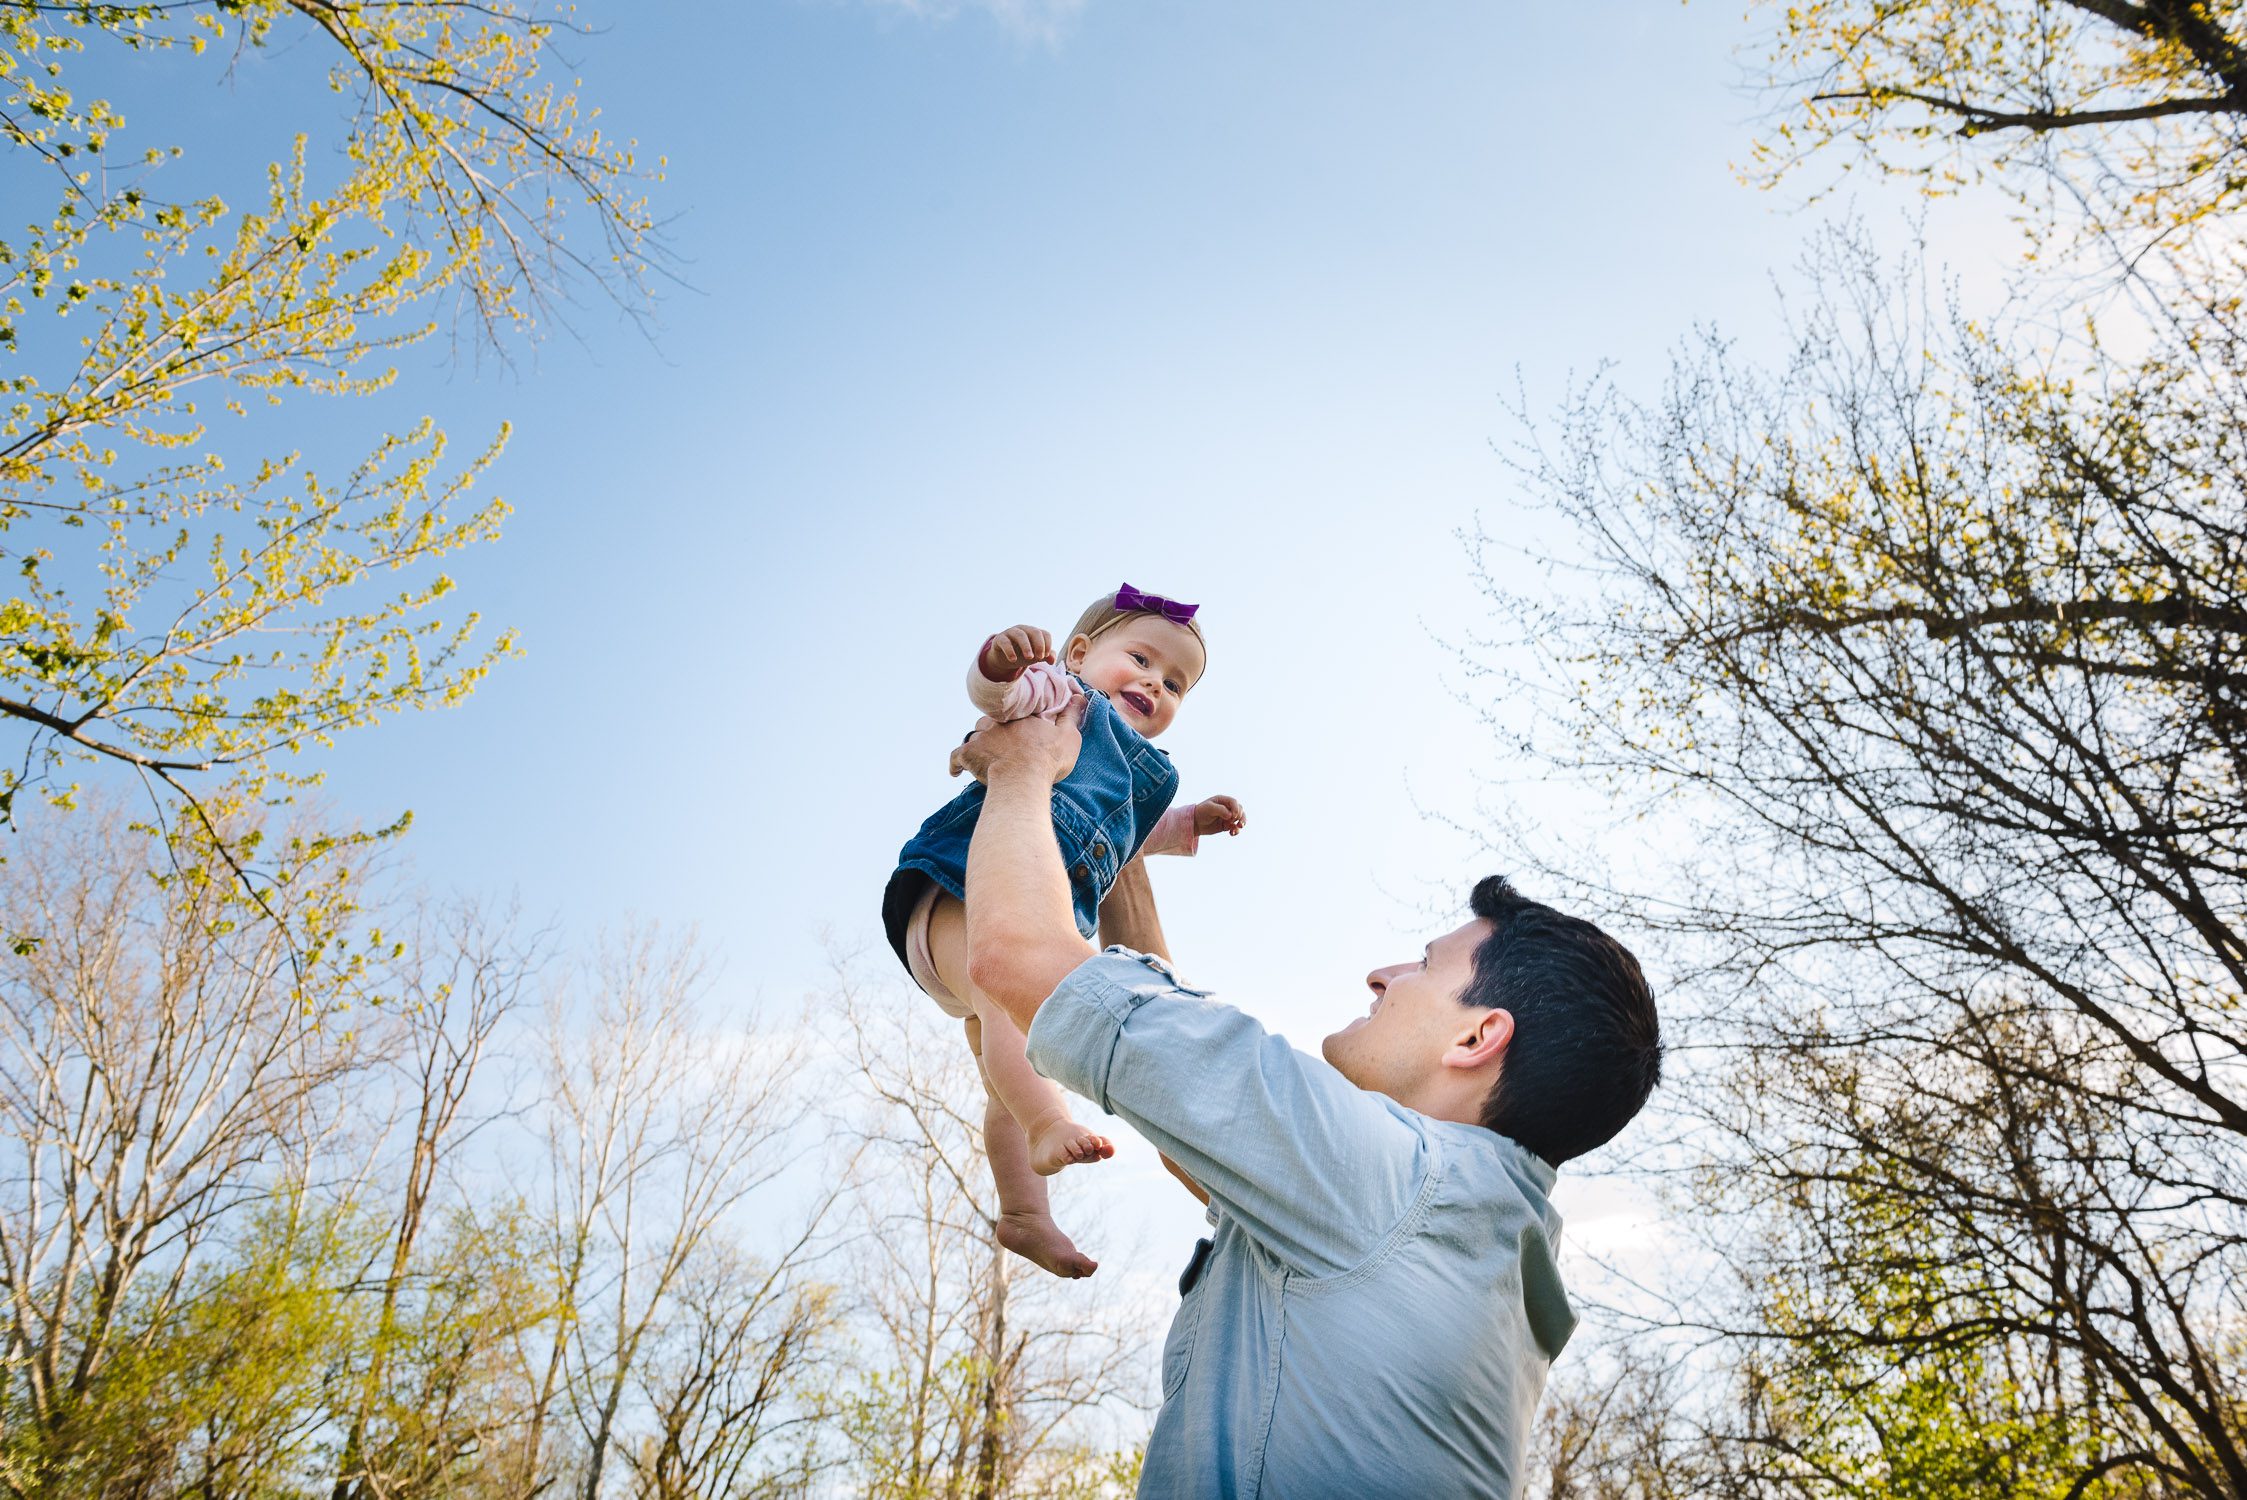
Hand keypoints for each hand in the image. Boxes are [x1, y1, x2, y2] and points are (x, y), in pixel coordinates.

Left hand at [950, 692, 1085, 785]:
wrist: (1023, 778)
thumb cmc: (1048, 758)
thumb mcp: (1068, 735)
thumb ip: (1071, 715)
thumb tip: (1079, 696)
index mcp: (1019, 717)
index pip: (1012, 712)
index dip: (1014, 722)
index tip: (1017, 731)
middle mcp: (997, 722)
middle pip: (990, 722)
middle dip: (993, 732)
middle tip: (1000, 746)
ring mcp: (980, 738)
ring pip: (974, 737)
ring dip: (978, 745)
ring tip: (982, 757)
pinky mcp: (968, 755)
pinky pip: (956, 757)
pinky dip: (956, 764)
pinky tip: (956, 771)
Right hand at [978, 625, 1054, 681]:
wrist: (1004, 659)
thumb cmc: (1022, 654)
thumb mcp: (1035, 656)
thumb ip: (1046, 657)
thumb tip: (1052, 660)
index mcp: (1034, 632)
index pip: (1045, 634)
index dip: (1048, 644)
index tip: (1046, 656)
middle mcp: (1023, 629)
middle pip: (1034, 632)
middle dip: (1039, 644)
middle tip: (1040, 657)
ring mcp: (1011, 632)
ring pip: (1020, 635)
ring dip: (1026, 646)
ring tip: (1029, 658)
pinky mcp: (999, 639)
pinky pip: (1005, 642)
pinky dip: (1010, 650)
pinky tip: (1013, 659)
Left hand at [1193, 795, 1245, 837]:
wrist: (1195, 823)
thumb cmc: (1200, 812)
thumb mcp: (1209, 808)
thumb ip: (1221, 810)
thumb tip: (1231, 815)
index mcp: (1223, 800)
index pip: (1234, 802)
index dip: (1236, 808)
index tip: (1233, 816)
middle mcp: (1227, 807)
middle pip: (1240, 810)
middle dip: (1240, 816)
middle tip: (1235, 822)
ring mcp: (1228, 817)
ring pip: (1240, 819)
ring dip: (1241, 823)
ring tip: (1239, 827)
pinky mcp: (1227, 825)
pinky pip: (1235, 828)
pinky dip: (1236, 830)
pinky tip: (1231, 833)